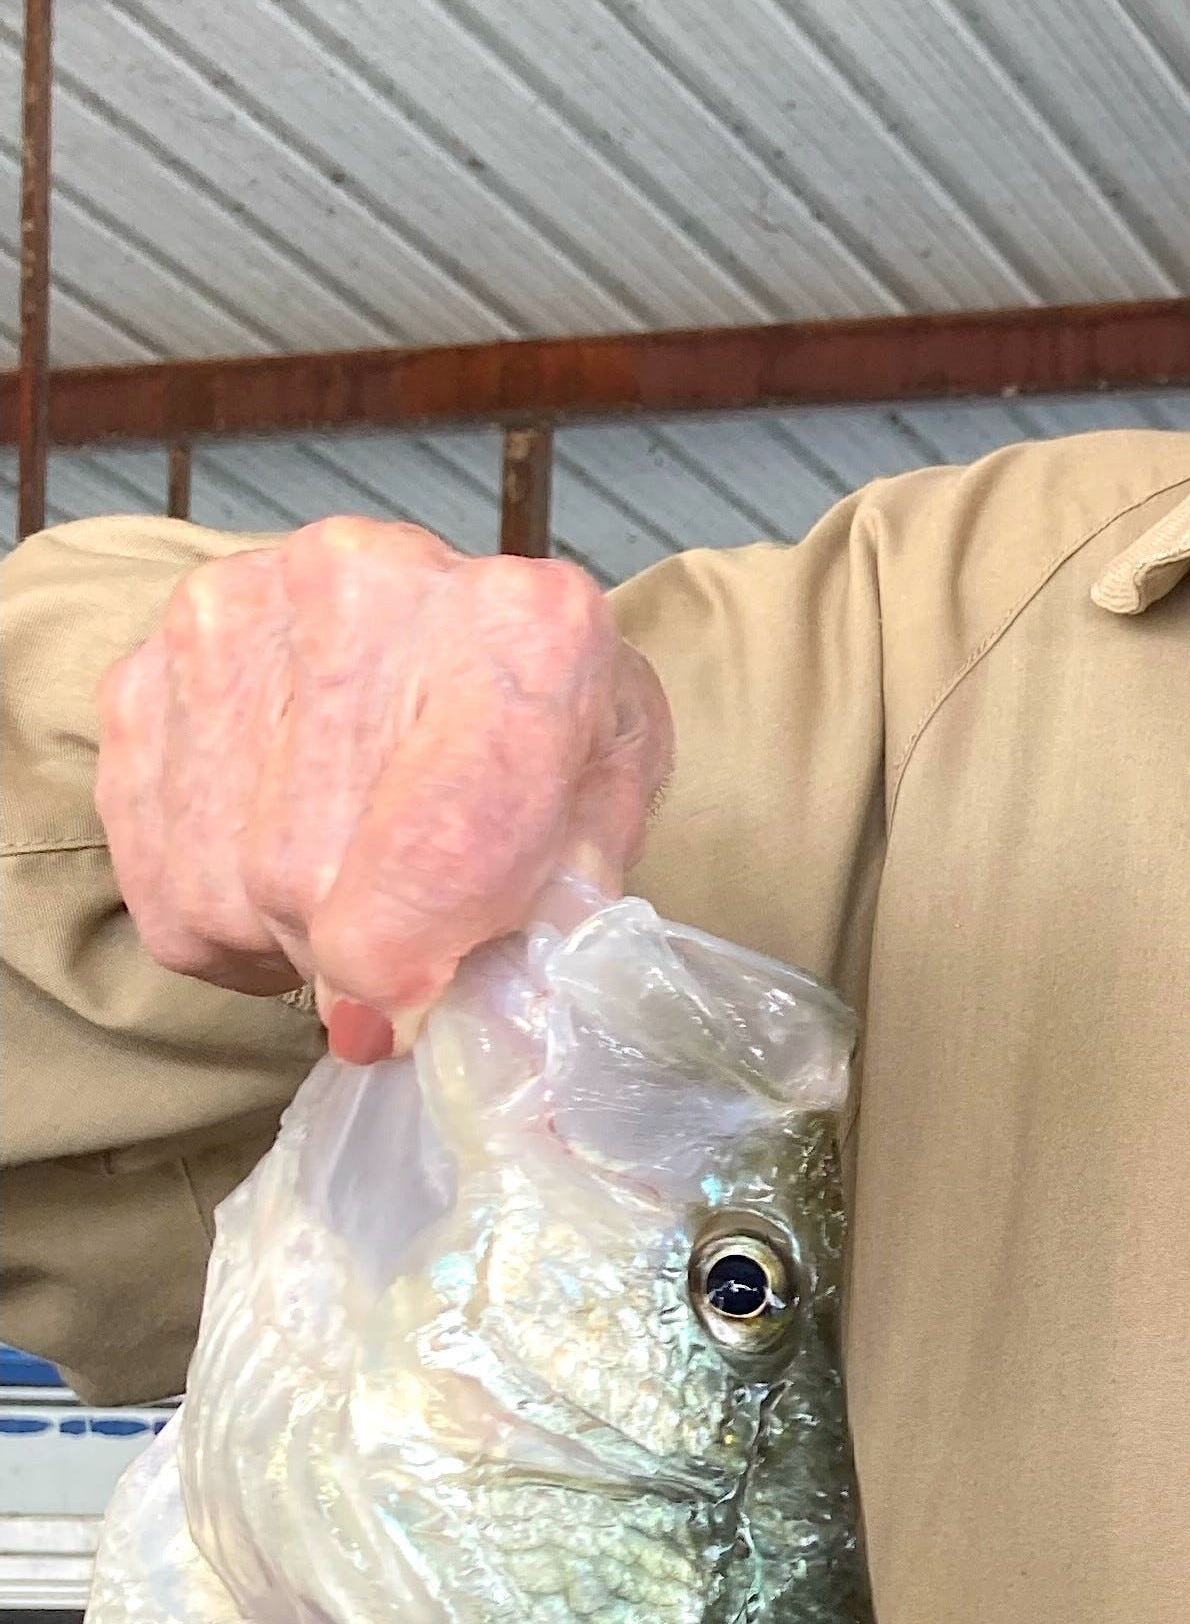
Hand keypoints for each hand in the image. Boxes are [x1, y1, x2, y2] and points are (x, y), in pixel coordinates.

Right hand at [98, 516, 674, 1062]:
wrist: (467, 635)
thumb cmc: (553, 737)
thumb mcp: (610, 815)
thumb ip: (561, 917)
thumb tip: (469, 1031)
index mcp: (523, 631)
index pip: (431, 846)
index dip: (414, 965)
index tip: (410, 1011)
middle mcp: (361, 592)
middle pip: (307, 877)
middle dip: (355, 958)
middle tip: (405, 949)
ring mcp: (234, 620)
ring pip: (224, 886)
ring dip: (286, 942)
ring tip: (351, 899)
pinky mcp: (145, 669)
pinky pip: (158, 880)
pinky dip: (222, 925)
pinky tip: (281, 887)